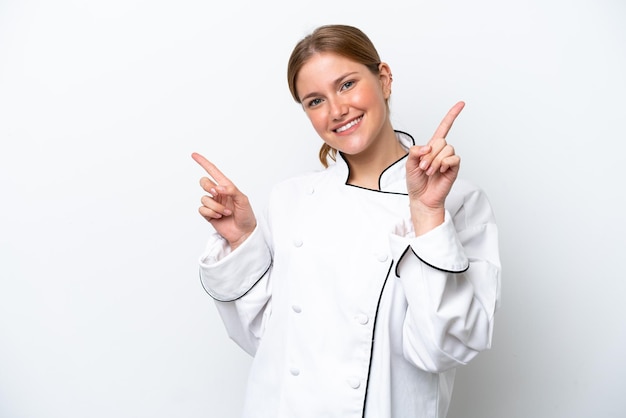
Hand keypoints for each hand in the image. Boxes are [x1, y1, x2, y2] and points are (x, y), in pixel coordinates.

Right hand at [192, 152, 256, 249]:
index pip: (213, 172)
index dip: (203, 163)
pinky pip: (202, 209)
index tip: (194, 155)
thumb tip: (219, 187)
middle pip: (204, 182)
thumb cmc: (246, 215)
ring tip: (226, 213)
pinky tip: (219, 217)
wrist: (244, 233)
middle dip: (208, 187)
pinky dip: (211, 213)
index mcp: (227, 187)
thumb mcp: (243, 200)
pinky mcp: (208, 214)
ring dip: (215, 207)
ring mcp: (213, 203)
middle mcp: (218, 193)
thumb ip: (232, 190)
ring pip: (204, 198)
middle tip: (217, 193)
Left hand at [406, 101, 464, 232]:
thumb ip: (415, 151)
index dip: (452, 116)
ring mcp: (449, 159)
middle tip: (423, 167)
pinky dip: (444, 163)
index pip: (444, 128)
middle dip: (429, 155)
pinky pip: (453, 158)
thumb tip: (428, 146)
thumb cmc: (416, 182)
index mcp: (431, 147)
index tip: (461, 104)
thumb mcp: (409, 164)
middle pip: (441, 141)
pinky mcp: (454, 168)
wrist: (421, 198)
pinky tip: (440, 170)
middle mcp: (442, 151)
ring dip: (435, 161)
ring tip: (430, 171)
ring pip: (447, 149)